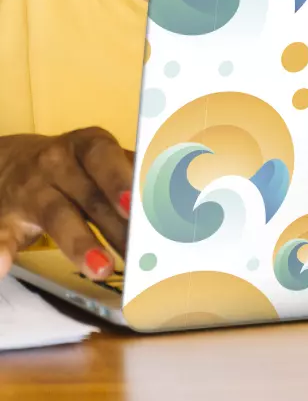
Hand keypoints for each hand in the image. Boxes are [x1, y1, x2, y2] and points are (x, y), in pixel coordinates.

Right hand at [0, 127, 132, 280]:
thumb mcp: (102, 160)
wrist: (8, 162)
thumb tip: (180, 199)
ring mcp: (29, 190)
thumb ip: (134, 174)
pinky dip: (0, 249)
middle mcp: (57, 163)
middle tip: (137, 252)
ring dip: (79, 243)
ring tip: (101, 269)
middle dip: (114, 226)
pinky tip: (2, 265)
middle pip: (88, 195)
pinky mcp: (3, 217)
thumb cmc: (76, 167)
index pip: (104, 158)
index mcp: (88, 146)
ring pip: (56, 216)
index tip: (136, 203)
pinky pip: (0, 233)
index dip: (119, 180)